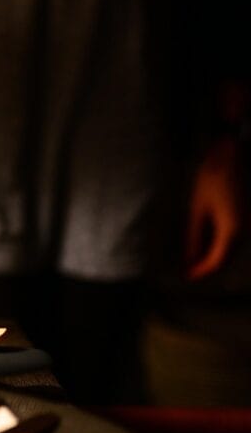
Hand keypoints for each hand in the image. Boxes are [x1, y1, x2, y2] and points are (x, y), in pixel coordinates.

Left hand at [186, 135, 242, 279]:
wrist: (232, 156)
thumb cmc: (211, 178)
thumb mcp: (197, 208)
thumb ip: (193, 235)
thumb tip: (189, 257)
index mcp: (232, 230)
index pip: (217, 260)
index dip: (201, 270)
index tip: (186, 276)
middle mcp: (245, 230)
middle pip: (226, 256)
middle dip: (206, 264)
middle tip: (187, 268)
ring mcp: (248, 223)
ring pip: (231, 247)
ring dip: (214, 253)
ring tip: (192, 256)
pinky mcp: (247, 216)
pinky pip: (234, 235)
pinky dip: (220, 242)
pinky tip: (205, 240)